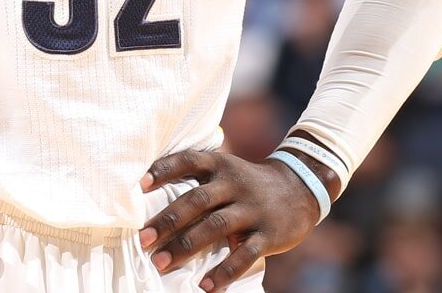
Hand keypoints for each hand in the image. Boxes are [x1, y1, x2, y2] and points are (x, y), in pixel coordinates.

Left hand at [138, 149, 328, 289]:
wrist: (301, 187)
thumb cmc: (248, 182)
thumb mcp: (226, 169)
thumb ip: (197, 178)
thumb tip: (149, 193)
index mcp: (220, 165)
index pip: (188, 161)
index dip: (163, 170)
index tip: (139, 185)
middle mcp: (235, 184)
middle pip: (196, 201)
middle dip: (167, 221)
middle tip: (144, 240)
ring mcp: (252, 209)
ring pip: (216, 227)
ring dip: (186, 247)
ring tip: (161, 263)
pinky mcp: (269, 234)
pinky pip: (244, 255)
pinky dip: (224, 271)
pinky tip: (206, 286)